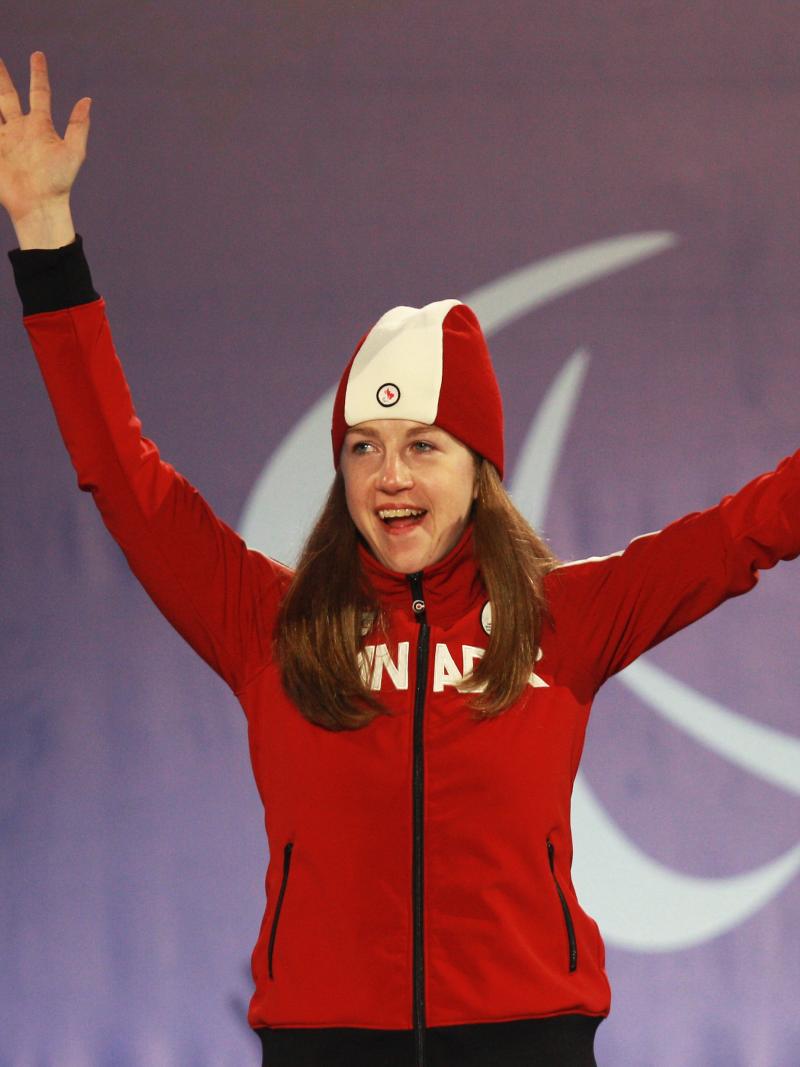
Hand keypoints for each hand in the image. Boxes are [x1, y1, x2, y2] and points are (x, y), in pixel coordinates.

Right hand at [0, 51, 90, 226]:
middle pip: (7, 96)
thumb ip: (78, 126)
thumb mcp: (74, 152)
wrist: (39, 204)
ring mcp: (4, 140)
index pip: (39, 93)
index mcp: (41, 126)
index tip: (37, 55)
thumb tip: (88, 100)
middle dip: (2, 77)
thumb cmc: (58, 182)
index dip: (38, 74)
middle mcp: (21, 129)